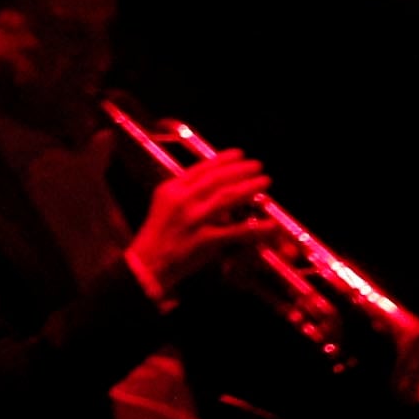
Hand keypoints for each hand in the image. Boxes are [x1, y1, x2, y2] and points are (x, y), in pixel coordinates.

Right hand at [121, 147, 273, 302]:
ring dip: (249, 188)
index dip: (222, 160)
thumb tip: (212, 183)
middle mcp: (181, 199)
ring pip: (227, 197)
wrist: (147, 264)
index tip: (239, 154)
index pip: (200, 168)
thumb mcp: (165, 206)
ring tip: (265, 182)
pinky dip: (257, 228)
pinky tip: (271, 225)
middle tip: (258, 166)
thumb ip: (186, 192)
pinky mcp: (204, 240)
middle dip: (240, 170)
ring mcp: (193, 219)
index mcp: (171, 189)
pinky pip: (237, 231)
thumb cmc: (159, 236)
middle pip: (216, 179)